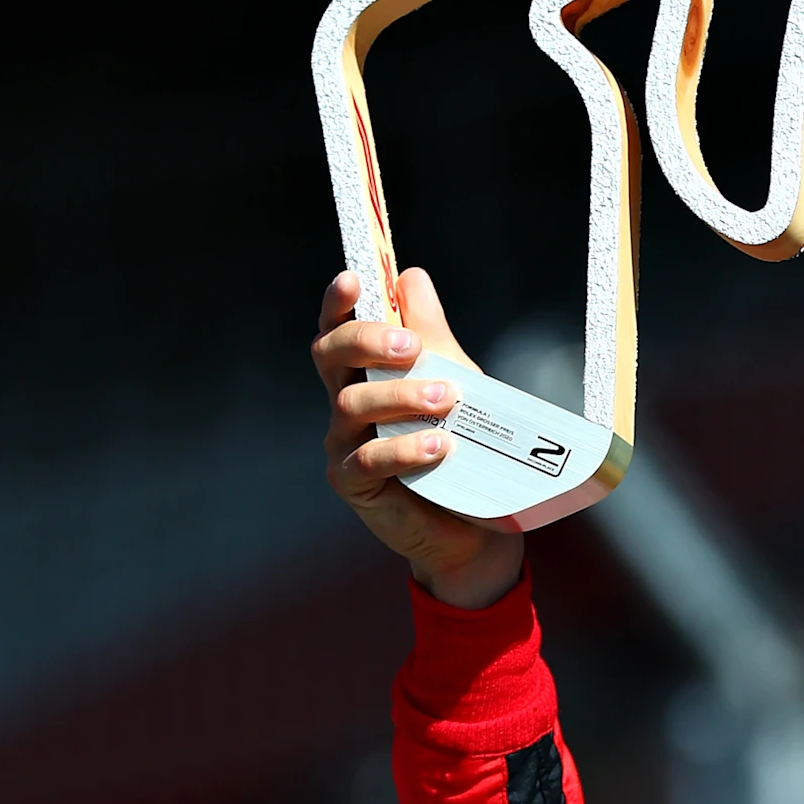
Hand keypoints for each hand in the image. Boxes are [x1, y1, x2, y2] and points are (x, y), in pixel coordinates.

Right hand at [313, 267, 523, 610]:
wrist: (473, 524)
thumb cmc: (459, 447)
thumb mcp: (455, 381)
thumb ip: (432, 334)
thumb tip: (411, 278)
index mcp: (364, 371)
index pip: (339, 328)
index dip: (336, 303)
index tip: (351, 279)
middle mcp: (345, 401)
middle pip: (330, 355)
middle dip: (365, 341)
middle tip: (410, 347)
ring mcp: (344, 442)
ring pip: (351, 403)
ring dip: (400, 396)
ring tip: (445, 401)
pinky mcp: (352, 483)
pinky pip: (366, 458)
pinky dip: (403, 449)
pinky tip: (437, 445)